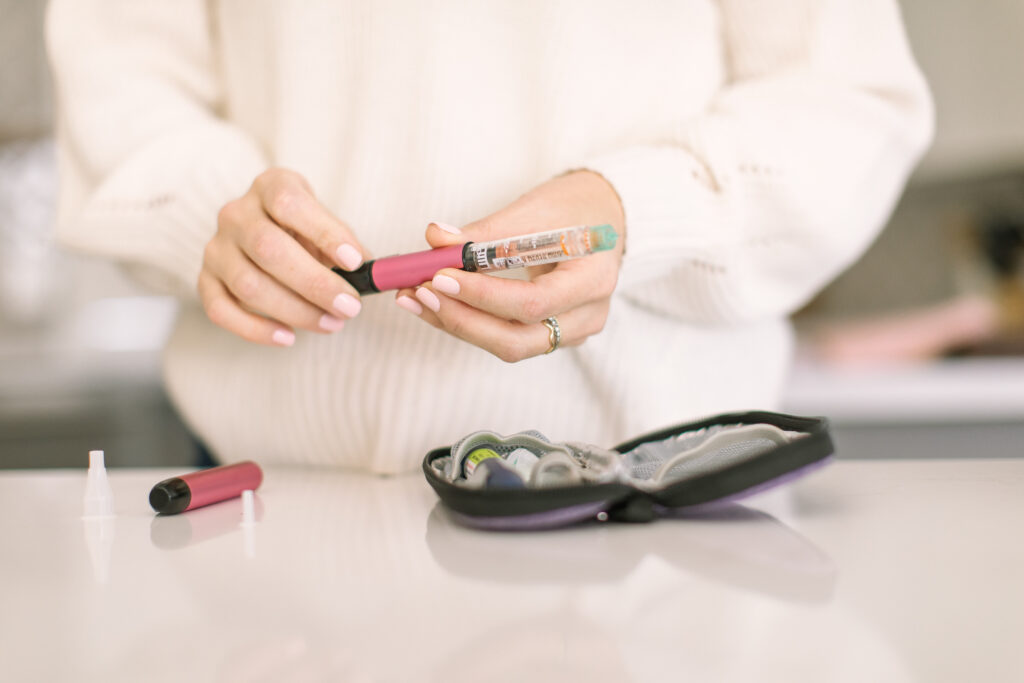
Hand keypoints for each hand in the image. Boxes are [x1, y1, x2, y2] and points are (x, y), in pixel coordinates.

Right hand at [199, 168, 368, 345]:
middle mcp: (236, 214)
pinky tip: (289, 338)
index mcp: (269, 187)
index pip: (290, 203)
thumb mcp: (326, 223)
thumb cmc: (302, 229)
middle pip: (268, 249)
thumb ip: (344, 244)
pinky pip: (221, 310)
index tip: (355, 262)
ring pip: (248, 285)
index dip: (324, 233)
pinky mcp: (205, 280)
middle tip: (350, 307)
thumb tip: (368, 273)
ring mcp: (216, 248)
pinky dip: (255, 329)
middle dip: (315, 284)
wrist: (261, 231)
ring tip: (332, 323)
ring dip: (295, 311)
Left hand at [394, 170, 624, 361]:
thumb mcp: (533, 209)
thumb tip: (434, 237)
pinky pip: (506, 338)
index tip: (439, 275)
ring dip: (457, 324)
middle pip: (517, 340)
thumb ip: (485, 231)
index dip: (481, 295)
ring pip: (507, 345)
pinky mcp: (552, 334)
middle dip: (462, 320)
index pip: (532, 302)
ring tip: (414, 297)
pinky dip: (468, 322)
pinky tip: (433, 304)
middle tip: (420, 292)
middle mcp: (588, 315)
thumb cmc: (574, 208)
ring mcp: (572, 331)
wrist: (605, 216)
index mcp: (593, 279)